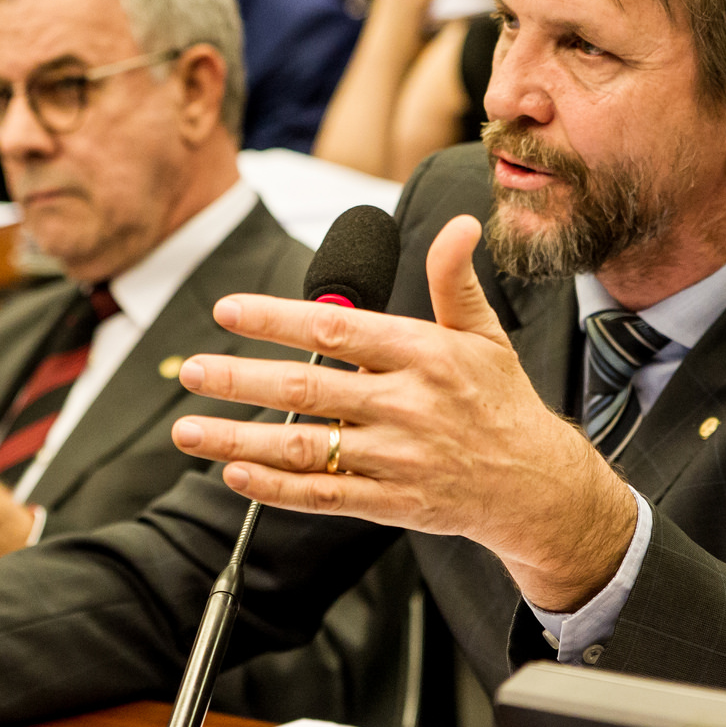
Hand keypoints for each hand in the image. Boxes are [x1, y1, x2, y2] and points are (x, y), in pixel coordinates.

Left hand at [169, 215, 637, 610]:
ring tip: (189, 430)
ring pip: (305, 447)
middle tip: (191, 369)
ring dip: (239, 440)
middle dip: (239, 379)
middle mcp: (407, 405)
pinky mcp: (392, 502)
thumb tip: (462, 224)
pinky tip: (235, 475)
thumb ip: (455, 280)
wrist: (536, 485)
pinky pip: (323, 496)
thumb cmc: (501, 402)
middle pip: (306, 388)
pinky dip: (275, 489)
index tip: (229, 310)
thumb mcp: (485, 334)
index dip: (278, 318)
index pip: (338, 329)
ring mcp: (397, 458)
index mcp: (425, 354)